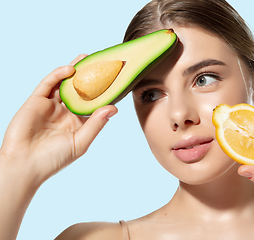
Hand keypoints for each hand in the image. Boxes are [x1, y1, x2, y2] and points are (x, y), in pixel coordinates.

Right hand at [0, 55, 117, 186]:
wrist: (24, 165)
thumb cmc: (53, 159)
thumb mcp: (81, 142)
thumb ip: (96, 124)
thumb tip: (113, 108)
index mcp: (77, 122)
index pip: (92, 103)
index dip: (102, 92)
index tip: (114, 80)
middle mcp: (65, 112)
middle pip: (79, 90)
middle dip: (89, 76)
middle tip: (100, 62)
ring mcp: (50, 106)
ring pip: (64, 83)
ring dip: (74, 70)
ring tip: (87, 58)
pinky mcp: (36, 101)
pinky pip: (48, 84)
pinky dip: (58, 75)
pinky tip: (70, 69)